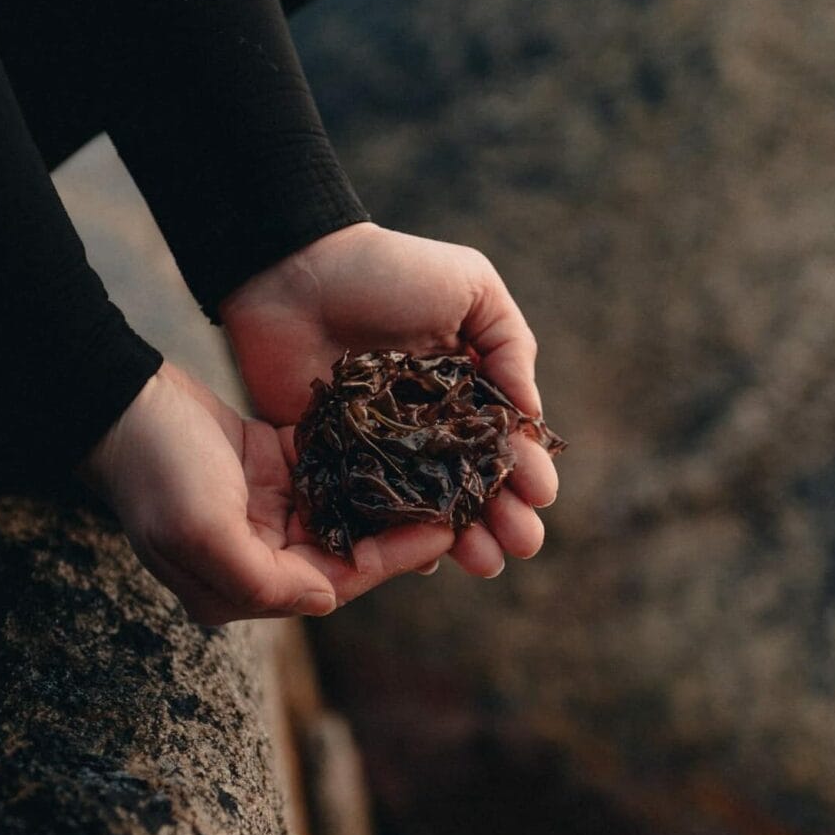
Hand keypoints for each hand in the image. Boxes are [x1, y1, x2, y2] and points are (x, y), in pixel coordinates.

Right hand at [78, 363, 454, 624]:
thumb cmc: (154, 470)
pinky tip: (403, 441)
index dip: (393, 558)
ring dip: (388, 493)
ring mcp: (266, 510)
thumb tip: (326, 598)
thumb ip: (262, 579)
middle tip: (457, 499)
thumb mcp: (200, 532)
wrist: (117, 402)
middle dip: (400, 528)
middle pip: (348, 548)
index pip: (335, 580)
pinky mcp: (270, 467)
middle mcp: (258, 555)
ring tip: (439, 471)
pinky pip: (329, 470)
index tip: (444, 530)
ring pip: (345, 509)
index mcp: (241, 585)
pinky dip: (362, 459)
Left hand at [220, 222, 558, 577]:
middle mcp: (430, 423)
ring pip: (429, 505)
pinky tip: (423, 558)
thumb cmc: (386, 270)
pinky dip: (396, 536)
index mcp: (466, 385)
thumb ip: (510, 346)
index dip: (526, 470)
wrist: (293, 272)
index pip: (504, 440)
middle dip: (503, 517)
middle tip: (522, 546)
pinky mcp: (336, 460)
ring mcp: (384, 446)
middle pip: (473, 483)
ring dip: (461, 538)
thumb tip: (532, 416)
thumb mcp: (469, 288)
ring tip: (486, 563)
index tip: (540, 497)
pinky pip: (371, 508)